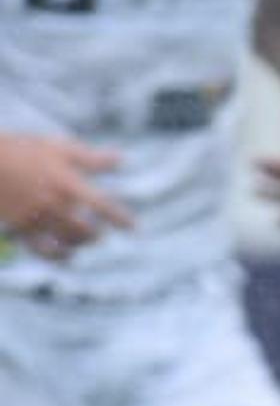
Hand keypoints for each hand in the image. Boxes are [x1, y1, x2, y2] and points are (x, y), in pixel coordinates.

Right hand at [0, 131, 129, 261]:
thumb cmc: (23, 150)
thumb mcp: (58, 148)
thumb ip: (91, 158)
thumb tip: (122, 160)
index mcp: (67, 183)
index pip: (102, 206)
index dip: (120, 218)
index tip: (133, 227)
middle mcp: (54, 204)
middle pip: (85, 229)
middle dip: (96, 233)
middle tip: (100, 233)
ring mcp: (36, 217)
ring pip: (67, 240)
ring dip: (81, 242)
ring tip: (87, 239)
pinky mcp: (19, 227)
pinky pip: (42, 250)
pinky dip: (58, 257)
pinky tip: (68, 256)